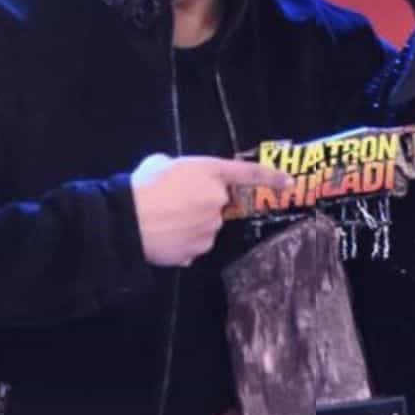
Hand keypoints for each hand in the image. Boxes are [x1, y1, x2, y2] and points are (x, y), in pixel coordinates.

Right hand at [131, 154, 290, 266]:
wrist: (126, 220)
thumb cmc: (142, 186)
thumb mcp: (161, 163)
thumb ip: (181, 169)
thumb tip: (180, 178)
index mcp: (209, 173)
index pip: (247, 173)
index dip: (270, 177)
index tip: (288, 182)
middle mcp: (216, 200)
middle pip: (216, 204)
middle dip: (199, 204)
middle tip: (171, 204)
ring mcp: (209, 228)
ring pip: (205, 226)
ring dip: (189, 224)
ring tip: (162, 221)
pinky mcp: (197, 250)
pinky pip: (193, 245)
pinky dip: (180, 242)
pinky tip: (163, 236)